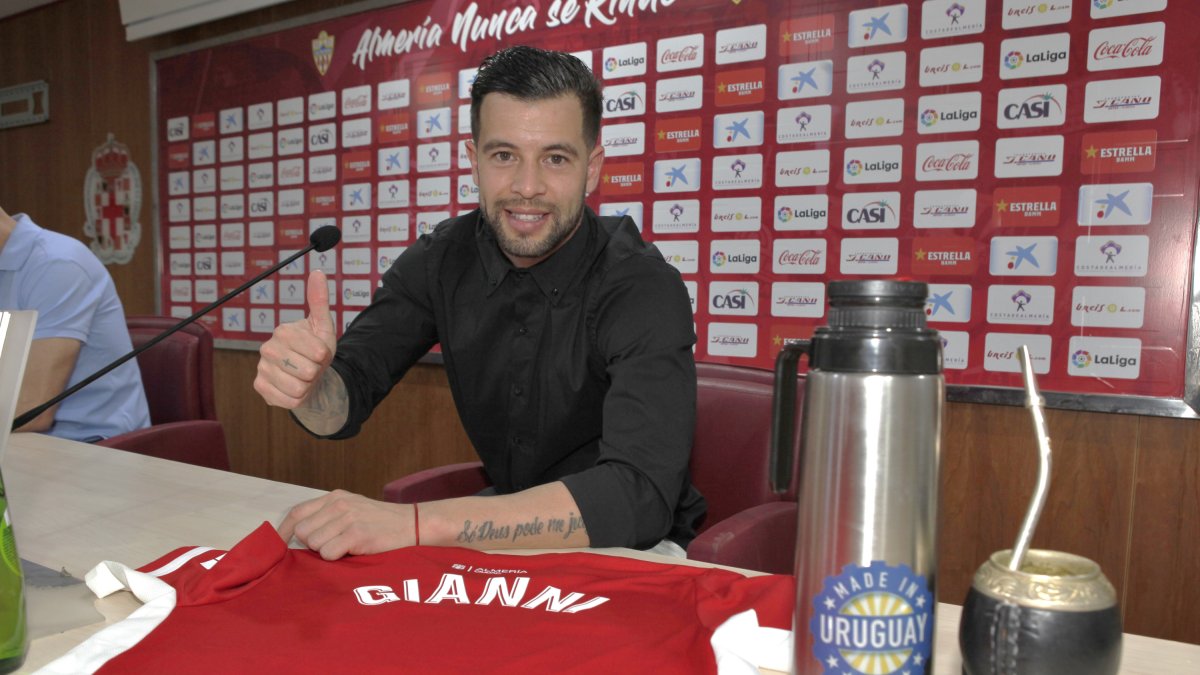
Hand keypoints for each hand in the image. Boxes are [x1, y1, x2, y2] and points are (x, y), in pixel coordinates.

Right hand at [254, 270, 338, 408]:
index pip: (319, 353)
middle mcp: (268, 348)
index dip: (325, 357)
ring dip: (307, 386)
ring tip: (302, 376)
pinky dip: (297, 398)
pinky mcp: (260, 387)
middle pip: (309, 371)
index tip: (319, 353)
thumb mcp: (323, 327)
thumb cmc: (315, 350)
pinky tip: (292, 387)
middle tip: (310, 366)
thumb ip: (319, 301)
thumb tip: (318, 272)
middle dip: (316, 372)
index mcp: (284, 331)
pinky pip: (289, 401)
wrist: (307, 374)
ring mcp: (262, 368)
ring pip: (299, 388)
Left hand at [278, 490, 413, 559]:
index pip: (297, 513)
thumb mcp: (353, 509)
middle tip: (332, 545)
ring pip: (313, 544)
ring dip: (326, 551)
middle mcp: (339, 505)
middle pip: (302, 531)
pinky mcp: (356, 534)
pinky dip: (336, 558)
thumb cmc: (381, 522)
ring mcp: (347, 518)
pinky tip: (352, 552)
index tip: (278, 545)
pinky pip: (328, 553)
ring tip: (346, 547)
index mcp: (335, 497)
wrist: (412, 524)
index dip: (284, 531)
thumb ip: (327, 516)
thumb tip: (297, 536)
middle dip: (311, 544)